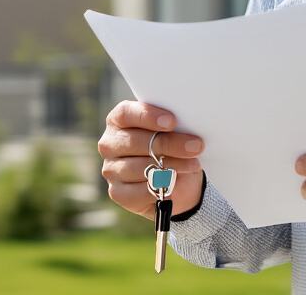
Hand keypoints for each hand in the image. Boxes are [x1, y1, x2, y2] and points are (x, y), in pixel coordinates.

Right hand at [98, 100, 204, 218]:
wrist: (175, 180)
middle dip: (170, 144)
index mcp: (118, 120)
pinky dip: (162, 187)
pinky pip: (141, 190)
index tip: (172, 121)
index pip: (126, 113)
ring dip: (172, 166)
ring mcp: (111, 169)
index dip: (148, 116)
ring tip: (192, 164)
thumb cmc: (171, 147)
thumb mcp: (172, 131)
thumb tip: (187, 124)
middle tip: (196, 146)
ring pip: (142, 167)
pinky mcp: (117, 192)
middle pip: (137, 141)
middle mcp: (110, 144)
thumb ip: (171, 124)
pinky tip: (174, 183)